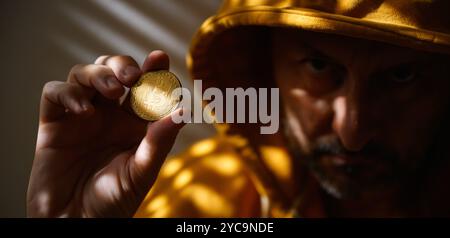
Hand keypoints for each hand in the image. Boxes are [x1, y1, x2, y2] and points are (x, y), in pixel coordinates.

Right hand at [27, 51, 185, 216]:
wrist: (78, 222)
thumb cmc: (114, 201)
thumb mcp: (141, 172)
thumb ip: (159, 142)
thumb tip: (182, 112)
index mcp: (133, 122)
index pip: (144, 86)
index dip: (152, 69)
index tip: (160, 58)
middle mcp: (108, 114)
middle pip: (113, 70)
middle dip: (123, 64)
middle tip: (133, 75)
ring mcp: (81, 116)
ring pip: (84, 73)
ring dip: (99, 74)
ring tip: (113, 92)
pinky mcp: (54, 123)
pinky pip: (54, 93)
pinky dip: (67, 93)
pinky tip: (84, 110)